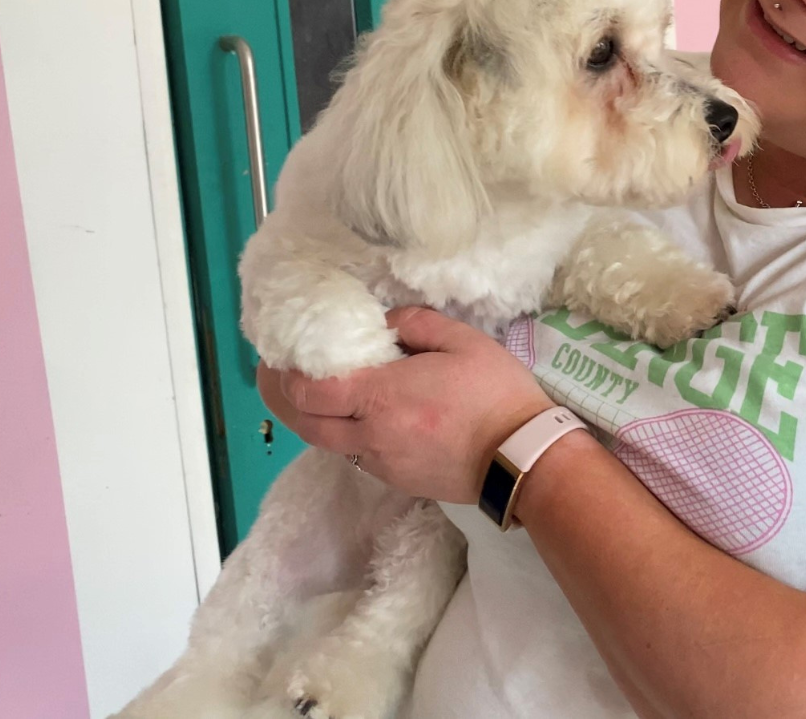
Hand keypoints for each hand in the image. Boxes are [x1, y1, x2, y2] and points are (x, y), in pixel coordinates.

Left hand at [257, 307, 555, 501]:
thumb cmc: (495, 394)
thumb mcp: (464, 341)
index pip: (309, 391)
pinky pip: (355, 455)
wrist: (521, 458)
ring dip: (316, 419)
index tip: (284, 356)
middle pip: (306, 423)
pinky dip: (346, 435)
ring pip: (327, 443)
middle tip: (287, 376)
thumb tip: (385, 325)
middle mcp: (370, 434)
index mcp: (382, 396)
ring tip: (321, 396)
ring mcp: (381, 462)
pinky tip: (362, 418)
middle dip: (289, 400)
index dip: (288, 375)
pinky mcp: (396, 480)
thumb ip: (417, 324)